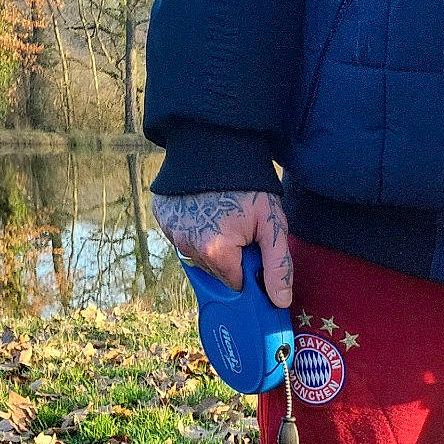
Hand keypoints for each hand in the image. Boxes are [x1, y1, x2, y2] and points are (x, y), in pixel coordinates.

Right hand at [152, 190, 293, 306]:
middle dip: (231, 258)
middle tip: (241, 228)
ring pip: (198, 257)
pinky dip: (194, 230)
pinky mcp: (163, 219)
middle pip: (216, 272)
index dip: (248, 268)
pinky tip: (204, 211)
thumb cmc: (248, 183)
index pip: (236, 284)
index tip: (254, 247)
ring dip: (212, 245)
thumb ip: (278, 265)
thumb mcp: (271, 223)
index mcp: (215, 252)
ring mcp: (172, 233)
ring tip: (223, 216)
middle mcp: (188, 247)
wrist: (217, 142)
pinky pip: (182, 237)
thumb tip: (280, 302)